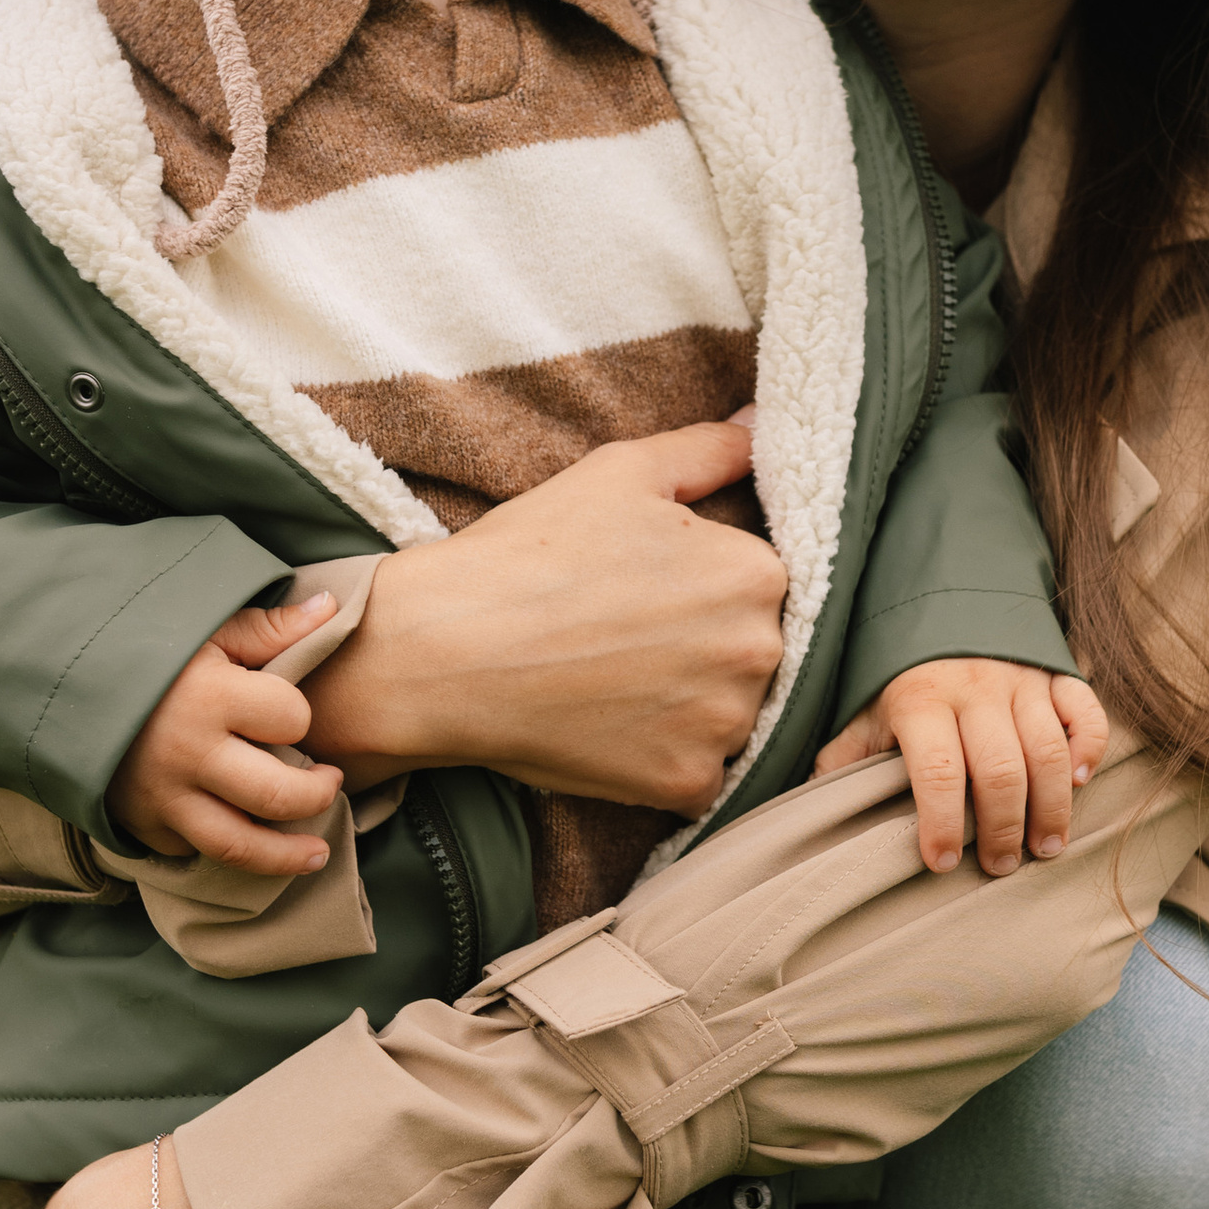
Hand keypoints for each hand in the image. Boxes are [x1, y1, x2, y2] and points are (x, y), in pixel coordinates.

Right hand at [105, 591, 346, 871]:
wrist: (57, 679)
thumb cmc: (142, 647)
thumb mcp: (205, 628)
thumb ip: (269, 627)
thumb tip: (330, 606)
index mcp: (211, 696)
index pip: (291, 718)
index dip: (298, 715)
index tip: (291, 713)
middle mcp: (190, 754)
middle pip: (279, 797)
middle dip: (319, 794)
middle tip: (330, 781)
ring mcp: (163, 796)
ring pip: (240, 846)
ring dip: (287, 856)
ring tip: (316, 853)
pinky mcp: (141, 823)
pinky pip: (193, 849)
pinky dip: (223, 848)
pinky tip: (246, 837)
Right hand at [301, 422, 787, 812]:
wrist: (443, 653)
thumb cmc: (529, 555)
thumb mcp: (621, 474)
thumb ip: (709, 450)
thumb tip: (762, 425)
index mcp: (756, 571)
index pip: (765, 585)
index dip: (707, 587)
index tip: (655, 594)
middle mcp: (760, 651)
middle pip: (755, 653)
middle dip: (707, 647)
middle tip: (627, 638)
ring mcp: (726, 724)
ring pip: (733, 716)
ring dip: (691, 706)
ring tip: (616, 681)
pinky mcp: (690, 783)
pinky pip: (702, 774)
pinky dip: (665, 757)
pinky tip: (612, 725)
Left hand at [815, 661, 1109, 875]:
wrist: (942, 601)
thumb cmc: (899, 676)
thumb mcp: (863, 711)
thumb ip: (845, 757)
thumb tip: (810, 807)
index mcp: (921, 699)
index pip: (937, 771)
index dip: (941, 822)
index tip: (940, 863)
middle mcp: (976, 687)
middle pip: (999, 770)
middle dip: (1002, 828)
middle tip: (1000, 866)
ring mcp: (1021, 679)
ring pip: (1047, 750)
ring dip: (1051, 806)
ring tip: (1045, 847)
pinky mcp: (1056, 673)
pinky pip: (1085, 712)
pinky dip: (1088, 748)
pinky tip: (1078, 782)